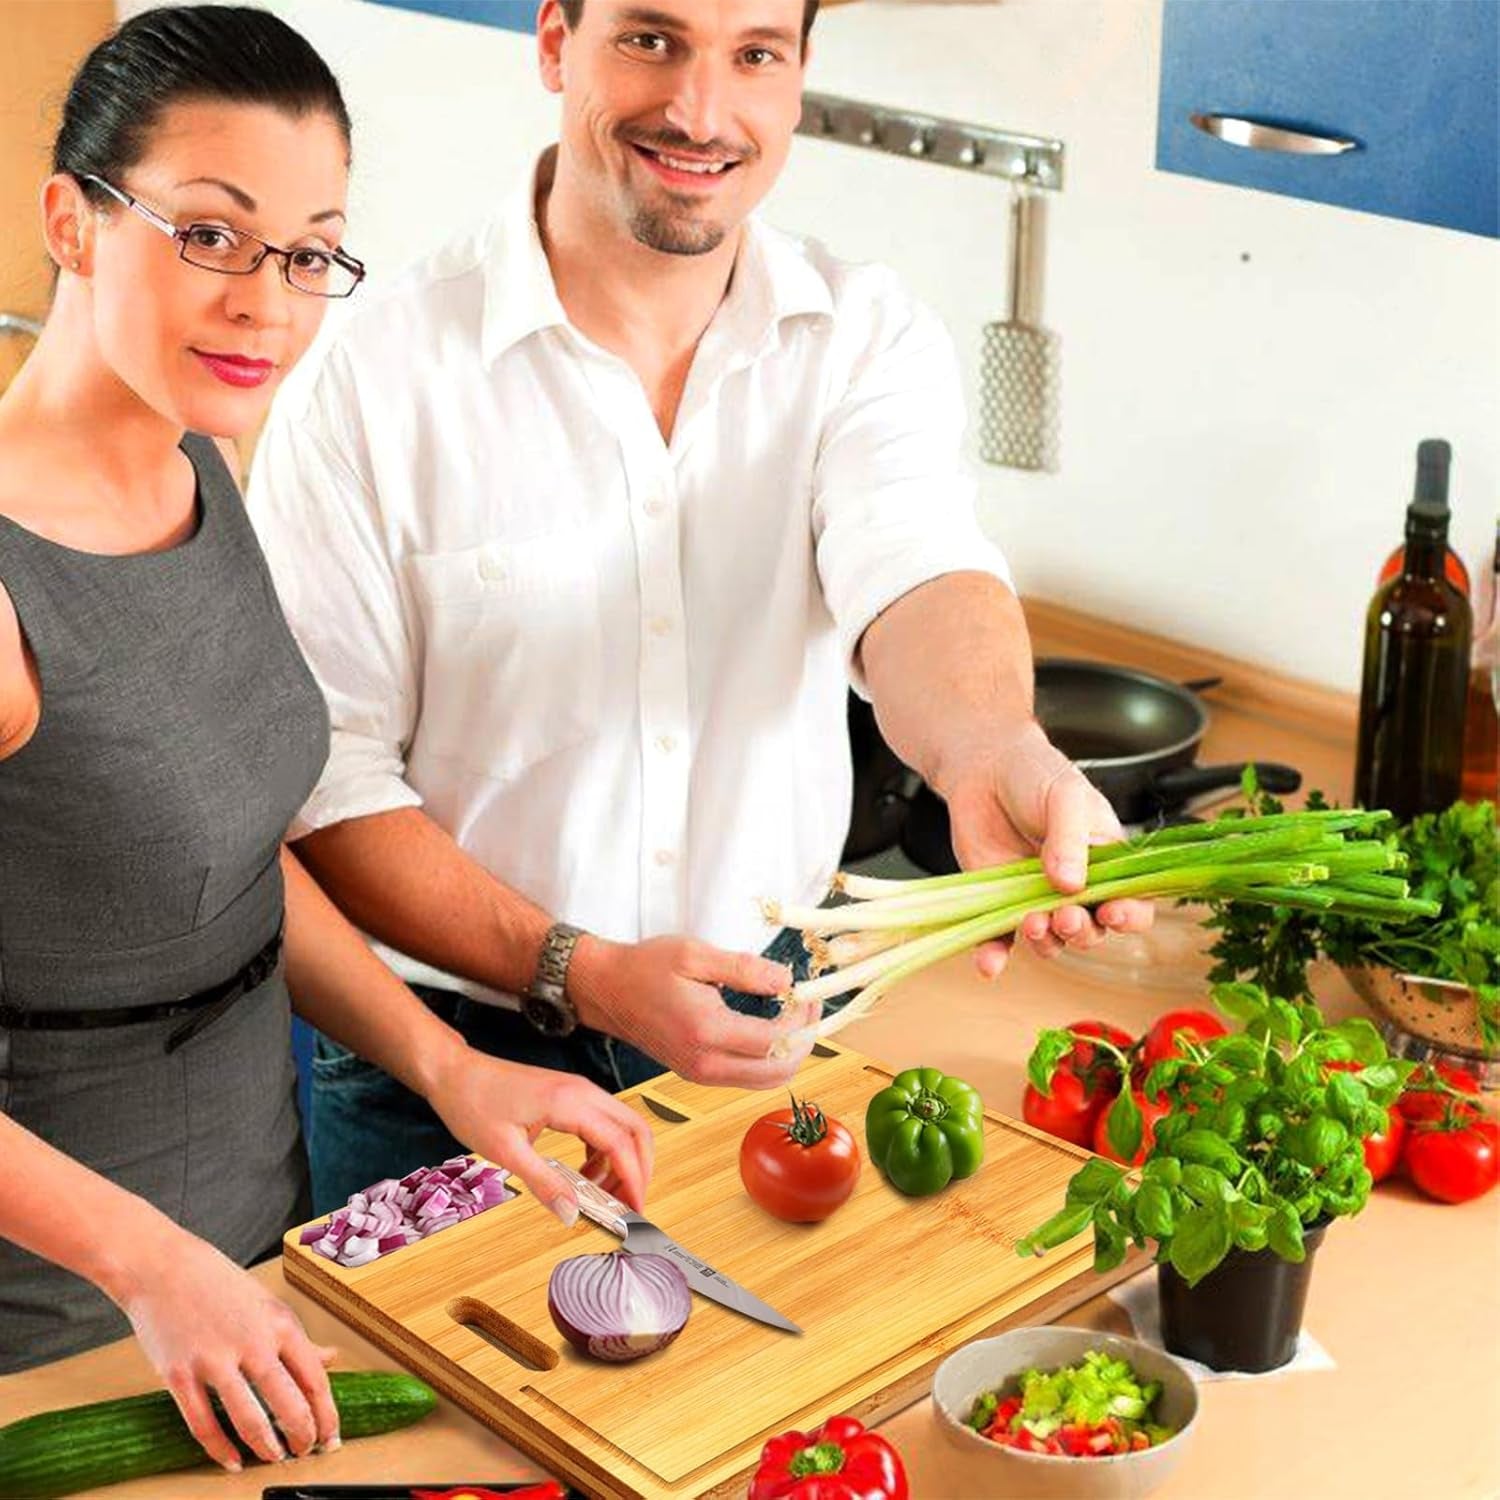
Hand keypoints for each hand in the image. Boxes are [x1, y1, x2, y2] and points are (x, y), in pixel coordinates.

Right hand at [112, 1224, 340, 1471]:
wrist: (161, 1266)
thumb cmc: (216, 1282)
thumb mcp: (267, 1303)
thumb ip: (297, 1338)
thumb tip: (332, 1358)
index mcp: (279, 1323)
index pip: (314, 1378)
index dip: (326, 1413)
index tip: (331, 1435)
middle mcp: (252, 1342)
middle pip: (289, 1403)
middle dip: (303, 1436)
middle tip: (306, 1452)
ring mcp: (214, 1360)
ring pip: (250, 1418)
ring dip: (267, 1447)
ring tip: (275, 1459)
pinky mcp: (179, 1374)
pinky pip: (203, 1423)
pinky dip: (220, 1449)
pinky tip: (232, 1461)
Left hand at [424, 1047, 655, 1225]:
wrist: (453, 1072)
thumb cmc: (472, 1104)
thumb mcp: (505, 1151)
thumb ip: (544, 1182)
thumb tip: (572, 1213)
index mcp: (570, 1103)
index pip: (621, 1144)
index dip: (633, 1180)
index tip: (635, 1212)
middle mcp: (583, 1091)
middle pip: (636, 1130)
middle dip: (639, 1170)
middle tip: (627, 1206)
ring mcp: (578, 1090)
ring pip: (622, 1126)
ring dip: (622, 1161)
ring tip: (601, 1195)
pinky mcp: (569, 1095)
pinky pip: (603, 1123)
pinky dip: (604, 1151)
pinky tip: (584, 1174)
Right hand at [568, 935, 821, 1090]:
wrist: (607, 990)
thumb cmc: (646, 967)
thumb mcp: (695, 954)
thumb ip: (744, 968)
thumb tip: (785, 980)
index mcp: (706, 1031)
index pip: (774, 1040)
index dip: (800, 1019)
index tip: (807, 993)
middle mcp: (705, 1062)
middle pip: (777, 1072)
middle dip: (803, 1041)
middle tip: (810, 1008)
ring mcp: (701, 1074)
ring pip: (765, 1081)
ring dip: (789, 1054)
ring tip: (796, 1018)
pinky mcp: (698, 1074)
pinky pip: (747, 1078)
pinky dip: (769, 1060)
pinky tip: (771, 1030)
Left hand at [934, 720, 1153, 975]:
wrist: (985, 768)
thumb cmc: (1037, 776)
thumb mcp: (1066, 796)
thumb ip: (1071, 838)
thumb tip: (1070, 884)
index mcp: (1108, 863)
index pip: (1133, 902)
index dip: (1130, 915)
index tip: (1114, 912)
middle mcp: (1077, 889)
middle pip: (1092, 930)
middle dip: (1082, 930)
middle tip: (1065, 916)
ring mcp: (1038, 899)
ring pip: (1051, 940)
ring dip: (1045, 942)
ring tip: (1031, 922)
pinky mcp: (1000, 905)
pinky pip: (1001, 939)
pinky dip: (995, 956)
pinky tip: (989, 964)